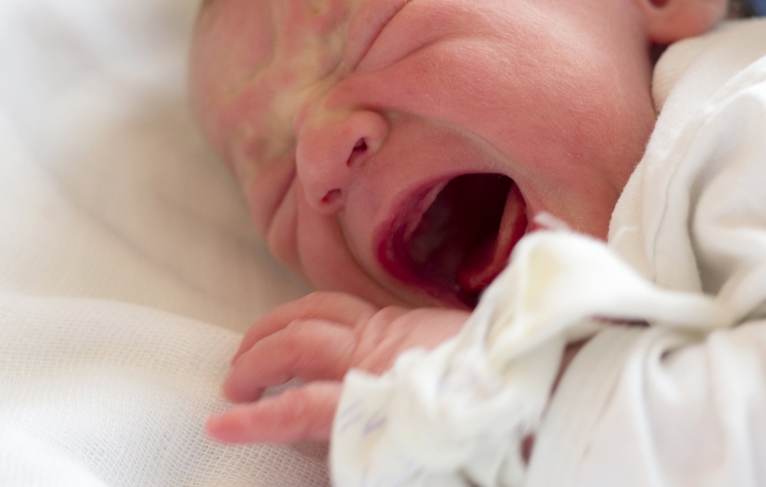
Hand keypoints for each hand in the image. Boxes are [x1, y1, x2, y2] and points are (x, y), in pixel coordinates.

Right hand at [206, 291, 469, 444]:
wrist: (545, 388)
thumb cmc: (485, 430)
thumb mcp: (421, 461)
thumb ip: (365, 450)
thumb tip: (328, 447)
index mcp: (382, 398)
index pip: (303, 407)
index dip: (257, 421)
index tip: (219, 428)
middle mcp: (380, 355)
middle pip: (299, 346)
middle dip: (255, 364)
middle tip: (232, 390)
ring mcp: (393, 330)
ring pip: (317, 312)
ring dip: (274, 327)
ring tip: (250, 348)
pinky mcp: (407, 319)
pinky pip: (345, 305)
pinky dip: (311, 312)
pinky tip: (300, 325)